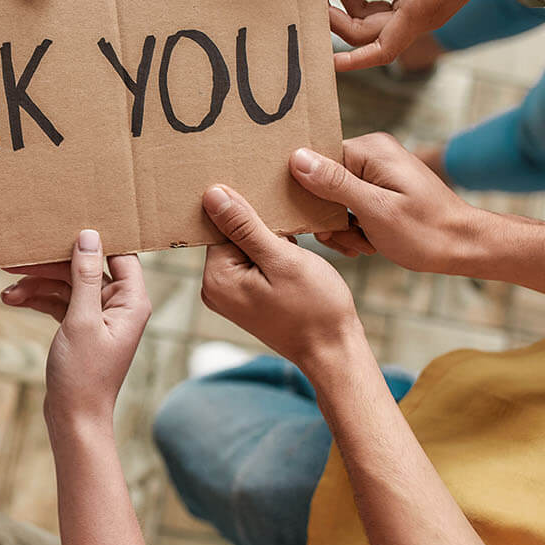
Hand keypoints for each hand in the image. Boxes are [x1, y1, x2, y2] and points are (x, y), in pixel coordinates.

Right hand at [0, 230, 150, 425]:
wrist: (74, 419)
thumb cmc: (83, 375)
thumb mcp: (81, 320)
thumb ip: (84, 276)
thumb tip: (89, 236)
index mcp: (132, 300)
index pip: (117, 253)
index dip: (92, 239)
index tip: (61, 227)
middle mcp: (119, 305)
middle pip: (85, 267)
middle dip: (50, 265)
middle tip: (15, 260)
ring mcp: (99, 316)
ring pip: (67, 284)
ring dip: (37, 285)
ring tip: (7, 290)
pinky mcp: (81, 327)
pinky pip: (60, 302)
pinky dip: (38, 300)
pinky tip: (13, 299)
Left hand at [199, 185, 361, 369]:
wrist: (333, 349)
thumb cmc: (314, 308)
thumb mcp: (281, 259)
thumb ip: (245, 226)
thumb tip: (211, 194)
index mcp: (216, 278)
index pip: (221, 224)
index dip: (250, 213)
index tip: (277, 219)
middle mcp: (214, 288)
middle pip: (230, 235)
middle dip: (261, 228)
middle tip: (291, 239)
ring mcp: (230, 294)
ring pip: (246, 246)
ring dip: (271, 241)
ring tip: (295, 253)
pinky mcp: (246, 296)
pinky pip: (254, 262)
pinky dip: (274, 255)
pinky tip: (294, 263)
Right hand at [289, 133, 491, 273]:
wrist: (463, 246)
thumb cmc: (425, 231)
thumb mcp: (375, 209)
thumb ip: (334, 183)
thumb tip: (296, 157)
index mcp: (370, 149)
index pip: (315, 163)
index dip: (311, 196)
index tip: (324, 227)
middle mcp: (371, 153)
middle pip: (321, 182)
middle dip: (329, 217)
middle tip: (350, 241)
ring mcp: (375, 169)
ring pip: (332, 198)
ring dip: (341, 227)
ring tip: (363, 244)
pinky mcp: (379, 187)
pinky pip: (347, 204)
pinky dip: (351, 226)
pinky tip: (366, 242)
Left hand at [326, 0, 544, 69]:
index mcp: (423, 6)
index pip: (380, 50)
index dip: (350, 61)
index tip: (322, 62)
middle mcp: (422, 16)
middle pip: (366, 34)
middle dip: (335, 15)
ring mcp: (423, 11)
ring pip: (372, 22)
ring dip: (347, 0)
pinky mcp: (425, 0)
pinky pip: (384, 10)